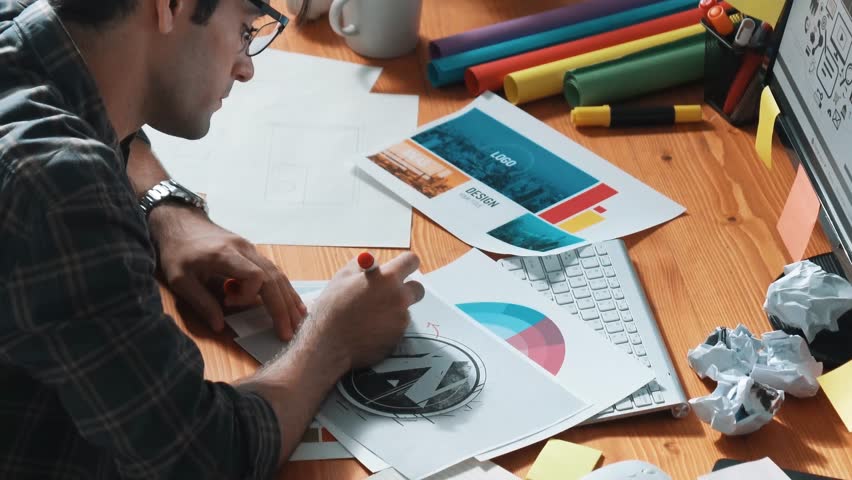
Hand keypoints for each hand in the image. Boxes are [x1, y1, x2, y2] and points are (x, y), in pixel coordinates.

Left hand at [149, 204, 305, 339]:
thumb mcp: (179, 279)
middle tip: (288, 332)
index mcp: (226, 254)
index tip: (228, 303)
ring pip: (277, 274)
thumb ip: (201, 302)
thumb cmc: (177, 250)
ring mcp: (251, 249)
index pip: (255, 275)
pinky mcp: (252, 252)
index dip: (248, 296)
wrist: (180, 220)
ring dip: (288, 299)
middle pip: (272, 278)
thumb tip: (220, 326)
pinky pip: (273, 271)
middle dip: (282, 307)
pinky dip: (283, 289)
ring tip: (298, 321)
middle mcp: (244, 249)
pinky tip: (292, 303)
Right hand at [308, 252, 424, 369]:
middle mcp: (399, 297)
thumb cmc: (333, 307)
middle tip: (390, 293)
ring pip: (405, 309)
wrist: (329, 342)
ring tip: (370, 316)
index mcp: (387, 278)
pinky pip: (398, 326)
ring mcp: (401, 318)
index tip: (402, 268)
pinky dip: (389, 326)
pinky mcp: (399, 336)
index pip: (411, 261)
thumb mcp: (342, 277)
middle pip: (418, 288)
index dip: (406, 263)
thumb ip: (362, 265)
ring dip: (394, 309)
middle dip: (407, 289)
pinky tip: (370, 329)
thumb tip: (373, 262)